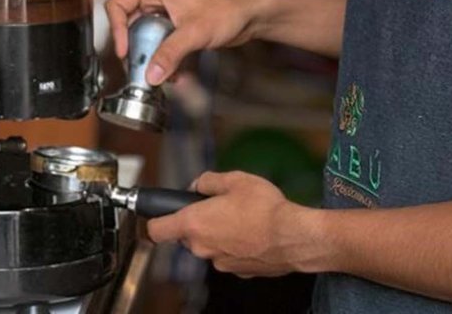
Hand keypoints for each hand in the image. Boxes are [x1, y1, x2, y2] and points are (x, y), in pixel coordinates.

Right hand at [104, 0, 264, 84]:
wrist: (250, 13)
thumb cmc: (227, 8)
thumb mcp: (195, 32)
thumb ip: (170, 53)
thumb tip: (151, 74)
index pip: (118, 5)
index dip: (116, 29)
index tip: (124, 51)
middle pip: (127, 24)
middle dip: (133, 48)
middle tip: (138, 68)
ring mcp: (163, 12)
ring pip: (143, 37)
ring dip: (148, 57)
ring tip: (158, 74)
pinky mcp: (173, 26)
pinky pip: (158, 43)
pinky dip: (162, 59)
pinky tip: (174, 73)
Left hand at [147, 171, 313, 276]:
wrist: (295, 237)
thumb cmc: (265, 208)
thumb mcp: (234, 179)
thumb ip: (207, 181)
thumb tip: (197, 186)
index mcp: (194, 224)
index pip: (156, 230)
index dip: (156, 220)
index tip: (161, 214)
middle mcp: (203, 248)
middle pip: (186, 237)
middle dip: (197, 222)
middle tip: (217, 207)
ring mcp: (220, 263)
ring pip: (209, 246)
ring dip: (218, 234)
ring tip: (241, 218)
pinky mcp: (238, 271)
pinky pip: (228, 255)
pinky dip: (235, 246)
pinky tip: (252, 234)